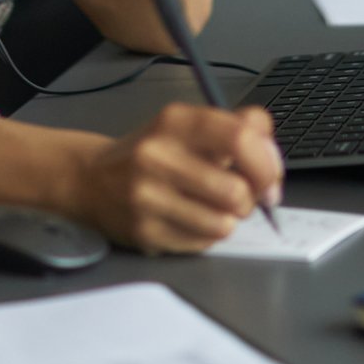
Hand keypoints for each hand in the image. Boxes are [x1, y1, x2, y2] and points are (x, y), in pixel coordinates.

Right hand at [68, 103, 282, 253]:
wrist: (90, 179)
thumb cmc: (153, 153)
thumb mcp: (189, 125)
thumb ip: (237, 129)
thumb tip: (272, 162)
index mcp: (176, 120)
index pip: (240, 137)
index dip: (267, 162)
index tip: (270, 178)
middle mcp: (158, 155)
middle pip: (236, 190)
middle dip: (250, 200)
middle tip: (241, 197)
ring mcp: (147, 196)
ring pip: (223, 224)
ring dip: (229, 220)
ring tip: (213, 208)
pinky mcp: (144, 232)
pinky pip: (202, 243)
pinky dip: (207, 235)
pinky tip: (190, 220)